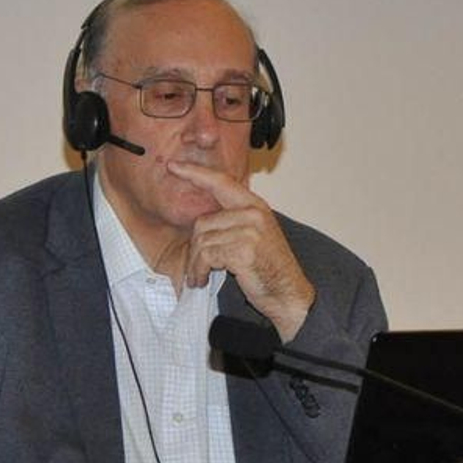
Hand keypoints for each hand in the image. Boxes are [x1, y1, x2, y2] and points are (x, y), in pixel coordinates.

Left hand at [165, 161, 315, 341]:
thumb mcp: (255, 237)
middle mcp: (253, 213)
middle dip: (194, 249)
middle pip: (202, 222)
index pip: (221, 181)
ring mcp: (249, 230)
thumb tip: (202, 222)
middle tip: (197, 267)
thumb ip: (234, 222)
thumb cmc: (270, 271)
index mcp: (255, 206)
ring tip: (200, 277)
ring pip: (202, 241)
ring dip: (195, 264)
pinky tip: (204, 281)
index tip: (174, 166)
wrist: (289, 295)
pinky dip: (199, 271)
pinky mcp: (243, 249)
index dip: (195, 172)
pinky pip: (206, 256)